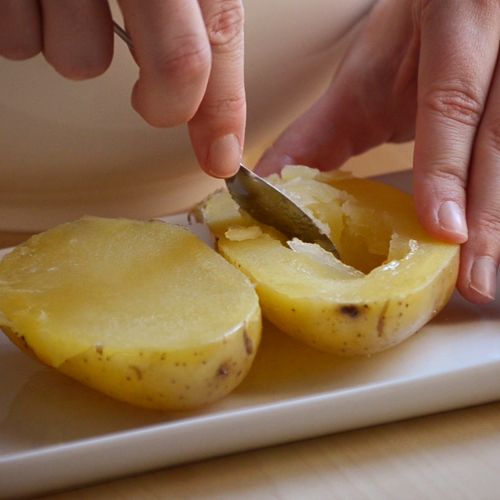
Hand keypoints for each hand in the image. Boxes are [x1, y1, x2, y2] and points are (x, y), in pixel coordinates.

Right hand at [0, 0, 244, 177]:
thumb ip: (194, 8)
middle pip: (175, 66)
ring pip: (81, 60)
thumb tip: (201, 89)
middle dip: (166, 102)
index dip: (224, 110)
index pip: (220, 35)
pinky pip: (16, 41)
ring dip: (76, 42)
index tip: (222, 158)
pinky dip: (23, 23)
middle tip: (154, 100)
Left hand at [256, 0, 499, 303]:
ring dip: (498, 219)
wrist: (455, 3)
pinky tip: (491, 241)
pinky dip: (499, 202)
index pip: (451, 106)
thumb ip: (320, 132)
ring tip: (484, 274)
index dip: (446, 171)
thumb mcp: (362, 80)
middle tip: (473, 281)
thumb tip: (269, 182)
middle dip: (486, 217)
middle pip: (499, 141)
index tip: (442, 230)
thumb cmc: (409, 37)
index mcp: (458, 22)